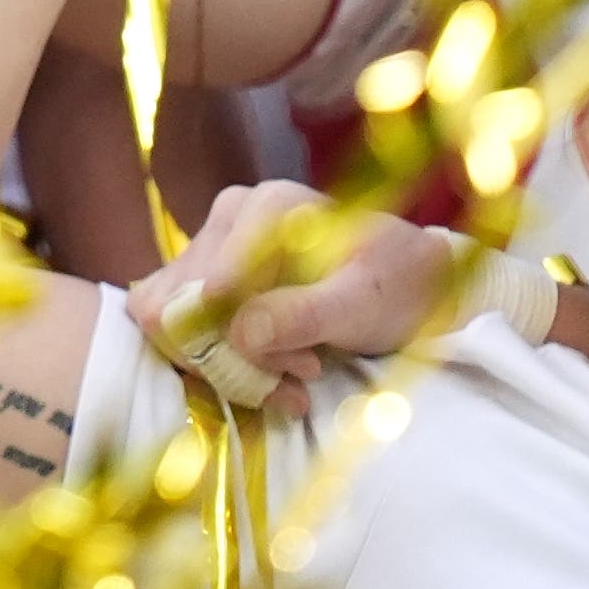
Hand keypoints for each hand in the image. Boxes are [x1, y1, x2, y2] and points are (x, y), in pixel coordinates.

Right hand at [125, 182, 464, 397]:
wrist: (414, 282)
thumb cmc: (396, 284)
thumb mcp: (364, 303)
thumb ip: (305, 314)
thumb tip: (240, 333)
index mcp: (265, 208)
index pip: (208, 284)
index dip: (235, 341)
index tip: (297, 369)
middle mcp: (229, 219)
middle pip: (179, 303)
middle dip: (231, 356)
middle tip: (296, 380)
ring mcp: (213, 247)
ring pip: (174, 320)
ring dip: (227, 364)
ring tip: (292, 379)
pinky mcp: (208, 279)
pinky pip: (183, 328)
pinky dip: (221, 361)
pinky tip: (272, 373)